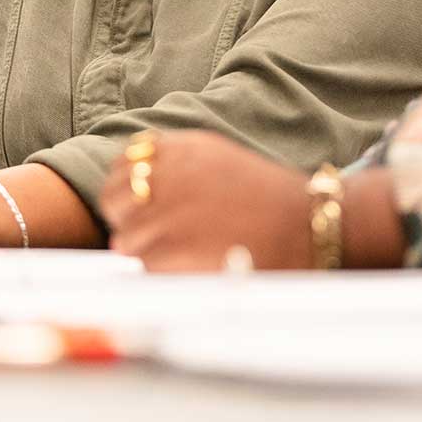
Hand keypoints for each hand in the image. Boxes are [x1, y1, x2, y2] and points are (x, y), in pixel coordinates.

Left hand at [99, 130, 315, 270]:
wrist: (307, 225)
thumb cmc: (268, 197)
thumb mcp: (218, 158)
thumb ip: (174, 163)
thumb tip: (132, 181)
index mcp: (178, 149)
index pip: (120, 166)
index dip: (125, 190)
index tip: (140, 206)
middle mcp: (166, 176)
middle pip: (114, 202)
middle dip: (130, 220)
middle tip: (160, 234)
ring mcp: (164, 215)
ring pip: (127, 240)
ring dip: (149, 250)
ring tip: (189, 252)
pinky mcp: (168, 253)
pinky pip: (144, 268)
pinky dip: (163, 273)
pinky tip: (195, 266)